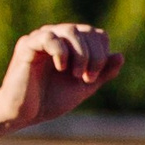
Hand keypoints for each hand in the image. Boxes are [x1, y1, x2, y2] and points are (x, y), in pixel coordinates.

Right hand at [0, 24, 123, 133]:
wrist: (24, 114)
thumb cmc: (51, 100)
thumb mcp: (84, 88)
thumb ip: (102, 73)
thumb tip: (120, 56)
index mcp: (71, 45)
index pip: (97, 35)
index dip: (102, 54)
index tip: (94, 77)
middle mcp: (57, 36)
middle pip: (86, 31)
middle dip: (94, 56)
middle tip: (87, 78)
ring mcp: (41, 38)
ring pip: (70, 30)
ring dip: (81, 54)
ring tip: (76, 75)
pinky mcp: (27, 46)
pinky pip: (49, 37)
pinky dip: (61, 52)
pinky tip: (61, 68)